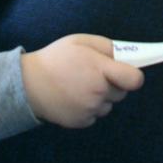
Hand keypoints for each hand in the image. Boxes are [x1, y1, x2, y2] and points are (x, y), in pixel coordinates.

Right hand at [21, 34, 144, 127]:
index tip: (125, 72)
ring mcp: (90, 109)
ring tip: (77, 86)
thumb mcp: (79, 41)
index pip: (135, 79)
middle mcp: (98, 91)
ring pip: (107, 105)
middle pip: (122, 93)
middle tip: (91, 75)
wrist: (27, 84)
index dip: (132, 75)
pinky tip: (71, 97)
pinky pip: (94, 115)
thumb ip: (106, 46)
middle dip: (112, 84)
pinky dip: (87, 108)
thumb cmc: (53, 59)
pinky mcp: (82, 121)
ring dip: (99, 97)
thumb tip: (125, 57)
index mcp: (100, 69)